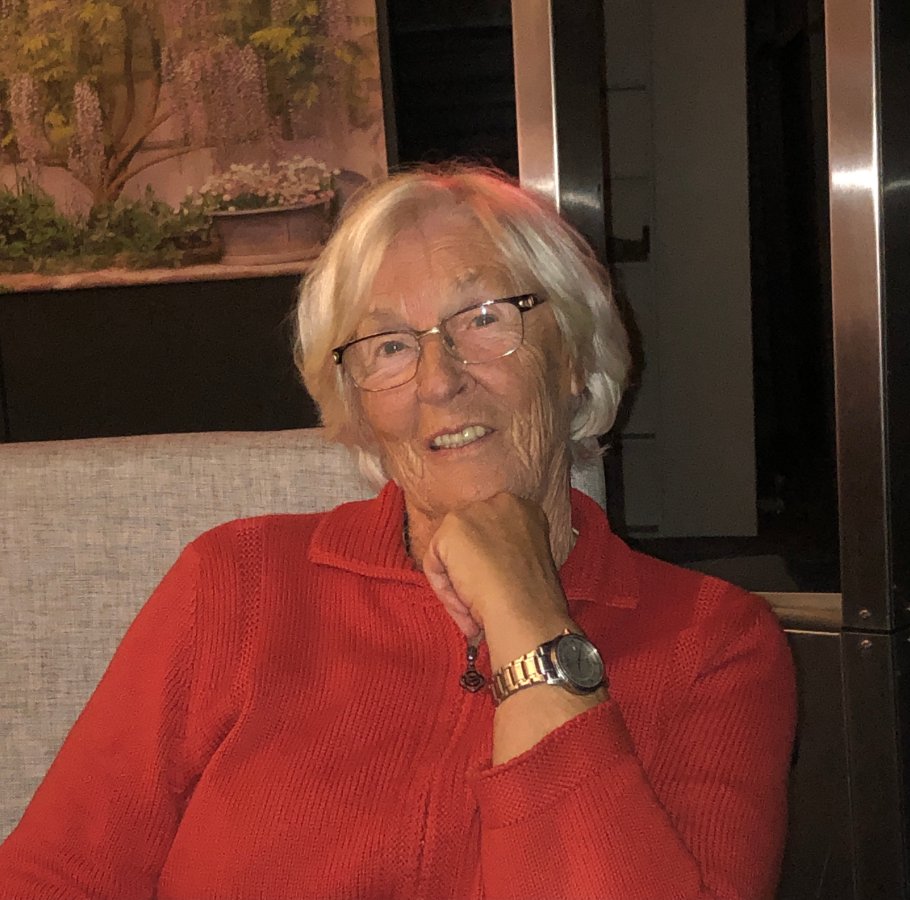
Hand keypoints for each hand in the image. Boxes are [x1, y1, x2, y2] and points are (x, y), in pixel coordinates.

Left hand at [422, 493, 572, 665]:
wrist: (527, 611)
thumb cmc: (532, 601)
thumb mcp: (528, 565)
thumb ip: (506, 554)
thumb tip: (482, 567)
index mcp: (526, 511)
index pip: (493, 532)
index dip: (490, 564)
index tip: (491, 590)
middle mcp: (503, 502)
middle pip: (470, 539)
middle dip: (468, 571)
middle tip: (476, 604)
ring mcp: (477, 511)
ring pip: (451, 552)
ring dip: (457, 585)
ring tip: (473, 612)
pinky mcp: (453, 526)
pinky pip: (435, 562)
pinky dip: (444, 589)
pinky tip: (465, 605)